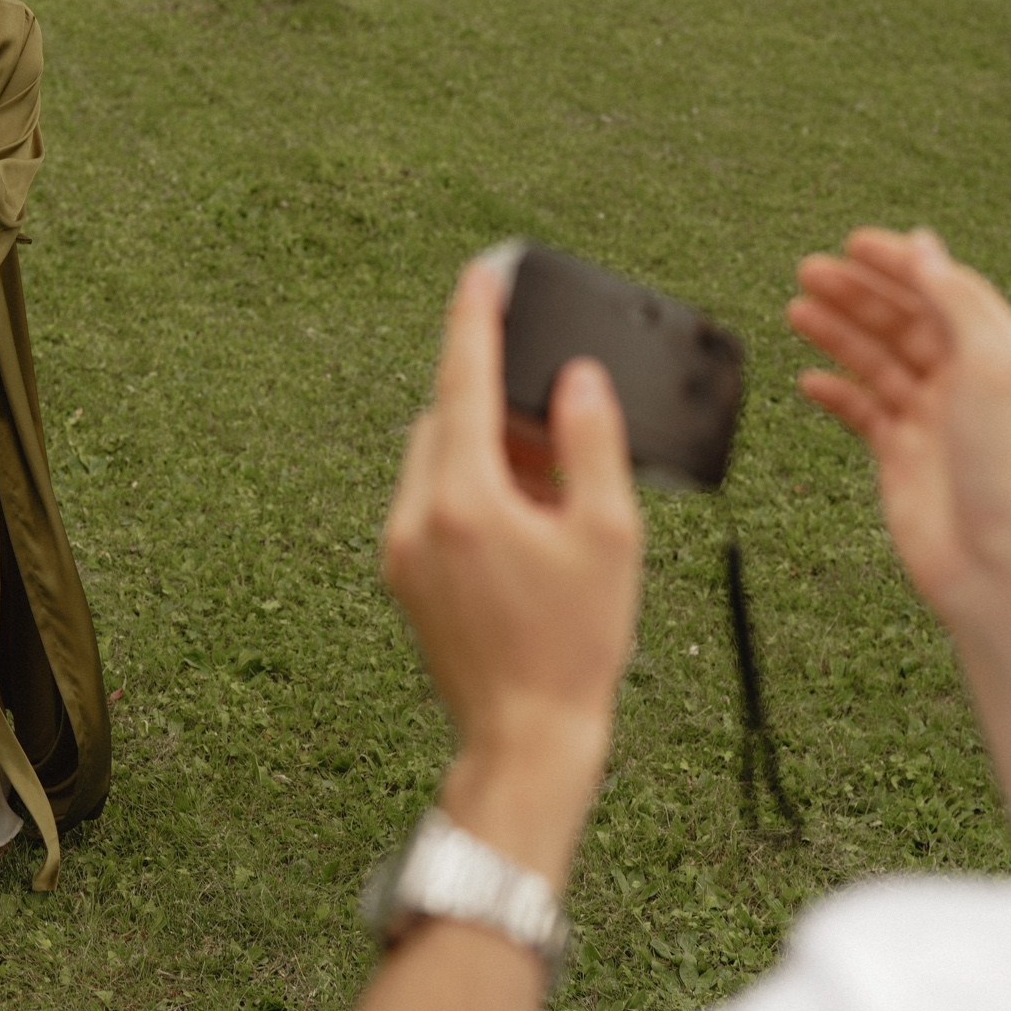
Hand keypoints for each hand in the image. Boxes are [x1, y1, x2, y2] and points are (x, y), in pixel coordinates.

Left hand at [381, 260, 643, 881]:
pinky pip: (430, 503)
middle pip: (447, 419)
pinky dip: (470, 491)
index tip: (482, 272)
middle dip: (497, 404)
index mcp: (465, 498)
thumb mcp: (608, 535)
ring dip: (485, 451)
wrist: (526, 739)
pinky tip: (524, 526)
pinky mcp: (402, 578)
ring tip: (551, 490)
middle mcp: (417, 516)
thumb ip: (590, 443)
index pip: (465, 380)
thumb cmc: (576, 645)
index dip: (475, 318)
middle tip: (557, 420)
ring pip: (435, 460)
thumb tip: (575, 380)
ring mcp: (401, 550)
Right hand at [788, 227, 1010, 632]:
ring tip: (796, 310)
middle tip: (809, 271)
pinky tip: (808, 379)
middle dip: (858, 294)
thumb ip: (957, 302)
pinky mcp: (901, 460)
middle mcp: (967, 383)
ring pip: (877, 362)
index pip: (945, 291)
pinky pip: (862, 413)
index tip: (854, 243)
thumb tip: (926, 247)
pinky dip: (835, 393)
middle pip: (904, 321)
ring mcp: (932, 421)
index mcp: (999, 355)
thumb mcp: (994, 368)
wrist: (1000, 568)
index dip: (900, 264)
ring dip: (838, 333)